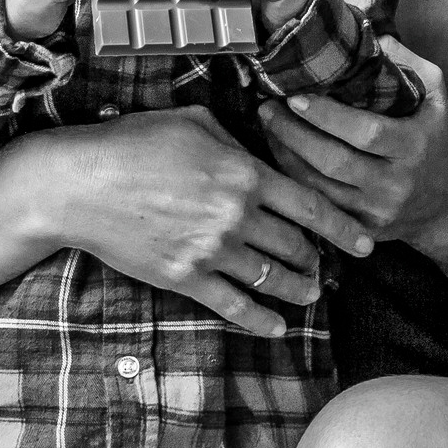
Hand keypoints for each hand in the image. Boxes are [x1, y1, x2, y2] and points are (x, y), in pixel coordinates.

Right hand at [37, 106, 373, 337]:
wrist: (81, 184)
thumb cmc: (135, 142)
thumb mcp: (196, 121)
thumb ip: (238, 137)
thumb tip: (263, 140)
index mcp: (246, 174)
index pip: (311, 206)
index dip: (344, 227)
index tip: (366, 242)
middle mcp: (236, 215)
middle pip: (296, 245)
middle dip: (320, 258)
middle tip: (333, 266)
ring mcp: (212, 250)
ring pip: (271, 277)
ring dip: (298, 288)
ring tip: (313, 293)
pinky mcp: (185, 277)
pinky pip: (233, 304)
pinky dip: (260, 318)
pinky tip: (277, 326)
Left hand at [261, 38, 447, 254]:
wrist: (445, 204)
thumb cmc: (434, 140)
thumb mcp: (436, 97)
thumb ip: (410, 64)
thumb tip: (373, 37)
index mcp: (414, 147)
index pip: (366, 132)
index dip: (327, 116)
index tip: (296, 95)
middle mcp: (395, 183)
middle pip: (334, 162)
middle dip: (294, 134)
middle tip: (268, 106)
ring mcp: (375, 211)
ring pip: (318, 187)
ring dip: (285, 155)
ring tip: (267, 125)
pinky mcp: (360, 230)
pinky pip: (318, 205)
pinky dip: (293, 179)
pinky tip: (278, 155)